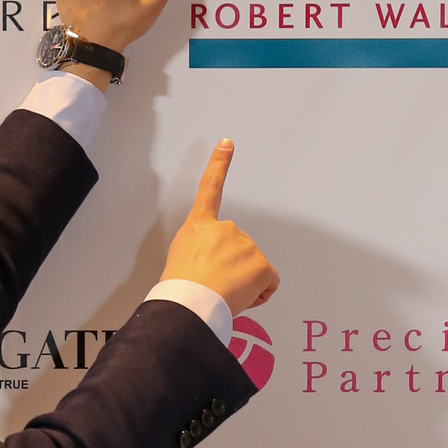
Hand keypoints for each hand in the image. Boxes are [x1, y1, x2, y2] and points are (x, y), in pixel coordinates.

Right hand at [161, 141, 278, 313]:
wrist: (189, 303)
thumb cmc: (178, 289)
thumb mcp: (179, 259)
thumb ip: (200, 252)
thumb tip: (211, 268)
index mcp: (200, 226)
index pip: (209, 189)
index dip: (218, 164)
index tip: (227, 144)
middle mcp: (226, 228)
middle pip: (238, 249)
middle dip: (231, 269)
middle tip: (212, 284)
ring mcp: (246, 244)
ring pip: (252, 269)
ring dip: (242, 284)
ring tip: (220, 293)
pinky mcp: (262, 264)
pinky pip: (268, 283)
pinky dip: (259, 294)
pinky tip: (240, 297)